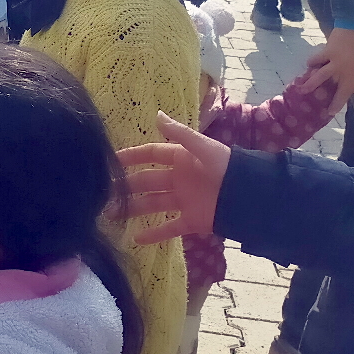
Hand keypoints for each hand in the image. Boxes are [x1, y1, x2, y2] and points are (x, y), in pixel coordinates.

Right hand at [114, 112, 231, 243]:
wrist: (250, 196)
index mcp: (180, 158)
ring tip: (110, 215)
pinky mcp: (191, 220)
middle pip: (146, 182)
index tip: (110, 161)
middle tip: (102, 193)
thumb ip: (180, 134)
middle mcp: (178, 179)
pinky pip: (169, 227)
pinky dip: (153, 234)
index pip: (150, 155)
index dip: (131, 157)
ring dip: (132, 209)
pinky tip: (135, 238)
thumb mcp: (203, 147)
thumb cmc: (227, 166)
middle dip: (125, 187)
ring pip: (152, 205)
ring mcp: (183, 200)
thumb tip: (156, 115)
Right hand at [301, 27, 353, 110]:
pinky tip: (309, 64)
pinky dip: (312, 63)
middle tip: (329, 112)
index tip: (349, 91)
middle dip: (334, 104)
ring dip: (311, 85)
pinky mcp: (326, 53)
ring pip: (321, 78)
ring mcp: (335, 63)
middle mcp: (348, 73)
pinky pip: (316, 60)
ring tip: (303, 90)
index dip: (352, 91)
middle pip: (340, 93)